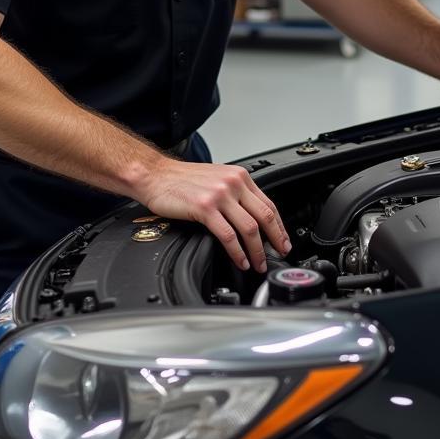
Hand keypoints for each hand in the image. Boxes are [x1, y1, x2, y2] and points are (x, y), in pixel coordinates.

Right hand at [137, 159, 290, 272]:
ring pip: (250, 228)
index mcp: (239, 176)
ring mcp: (220, 195)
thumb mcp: (217, 178)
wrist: (156, 175)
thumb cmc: (182, 179)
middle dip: (275, 240)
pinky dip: (237, 252)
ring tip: (258, 264)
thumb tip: (251, 218)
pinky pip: (228, 235)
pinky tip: (240, 260)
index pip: (268, 204)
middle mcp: (233, 183)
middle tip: (278, 255)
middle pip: (264, 216)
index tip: (283, 241)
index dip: (279, 226)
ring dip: (257, 251)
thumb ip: (236, 194)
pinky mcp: (205, 208)